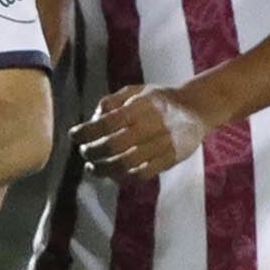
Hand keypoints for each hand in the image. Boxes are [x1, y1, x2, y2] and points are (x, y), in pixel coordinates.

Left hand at [75, 85, 211, 183]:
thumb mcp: (136, 91)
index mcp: (142, 106)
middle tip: (84, 152)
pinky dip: (122, 178)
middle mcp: (152, 125)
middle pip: (114, 145)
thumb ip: (112, 101)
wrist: (196, 109)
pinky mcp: (170, 160)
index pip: (108, 122)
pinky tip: (112, 175)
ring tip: (92, 167)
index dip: (87, 131)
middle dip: (92, 152)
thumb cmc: (160, 100)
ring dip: (103, 169)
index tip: (74, 135)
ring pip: (126, 164)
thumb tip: (92, 119)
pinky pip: (142, 174)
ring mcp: (162, 145)